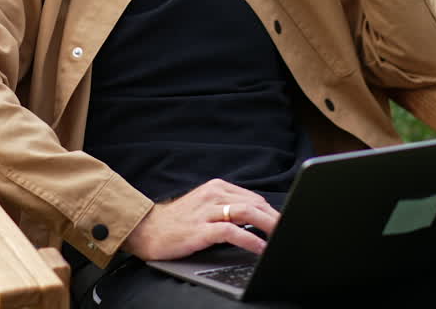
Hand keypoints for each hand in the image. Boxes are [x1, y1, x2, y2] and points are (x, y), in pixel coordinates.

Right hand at [121, 179, 279, 260]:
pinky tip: (260, 248)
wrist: (146, 229)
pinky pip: (232, 232)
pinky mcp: (201, 229)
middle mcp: (213, 195)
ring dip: (268, 226)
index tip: (284, 223)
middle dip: (275, 218)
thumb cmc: (177, 222)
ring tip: (281, 237)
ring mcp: (207, 212)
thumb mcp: (204, 207)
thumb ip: (226, 208)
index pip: (253, 198)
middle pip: (254, 204)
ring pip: (247, 213)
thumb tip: (255, 219)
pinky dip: (250, 240)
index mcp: (216, 188)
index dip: (271, 212)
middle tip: (289, 231)